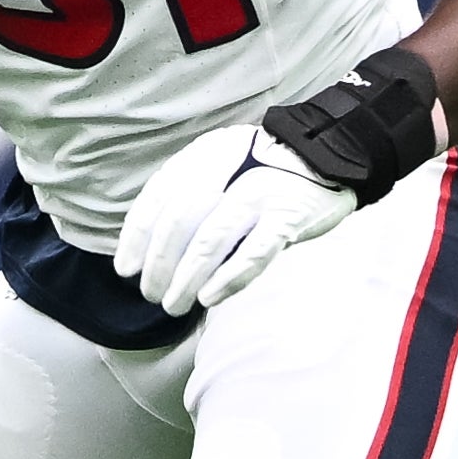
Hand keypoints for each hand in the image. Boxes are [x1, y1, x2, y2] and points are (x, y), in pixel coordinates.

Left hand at [115, 125, 354, 314]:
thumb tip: (151, 249)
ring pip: (210, 239)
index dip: (136, 237)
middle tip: (151, 294)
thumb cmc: (267, 173)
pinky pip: (252, 253)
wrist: (332, 156)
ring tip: (174, 304)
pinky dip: (227, 278)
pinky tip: (209, 298)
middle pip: (179, 220)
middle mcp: (229, 167)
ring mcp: (260, 191)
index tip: (126, 268)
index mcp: (205, 154)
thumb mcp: (224, 169)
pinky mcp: (288, 215)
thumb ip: (193, 197)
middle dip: (158, 264)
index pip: (158, 196)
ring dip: (185, 278)